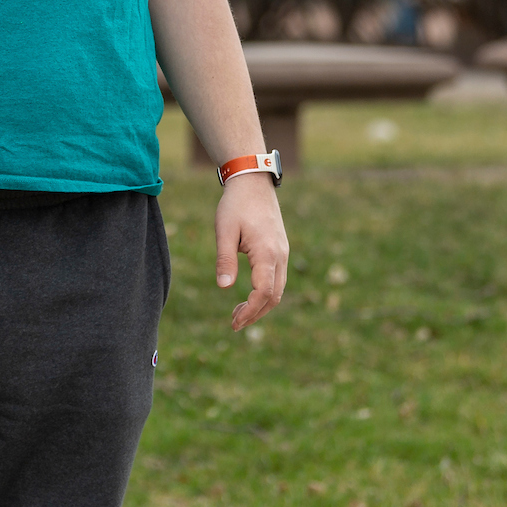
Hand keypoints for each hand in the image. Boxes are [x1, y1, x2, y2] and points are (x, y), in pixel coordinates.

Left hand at [213, 173, 287, 329]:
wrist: (253, 182)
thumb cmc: (236, 205)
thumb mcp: (224, 231)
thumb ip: (225, 259)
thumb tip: (223, 287)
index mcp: (267, 252)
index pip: (264, 292)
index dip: (250, 310)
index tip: (234, 322)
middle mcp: (280, 255)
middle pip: (274, 296)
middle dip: (256, 313)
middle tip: (234, 323)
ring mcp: (283, 252)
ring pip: (278, 289)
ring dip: (261, 305)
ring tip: (238, 313)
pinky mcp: (280, 249)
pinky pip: (277, 278)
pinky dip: (265, 293)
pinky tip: (249, 295)